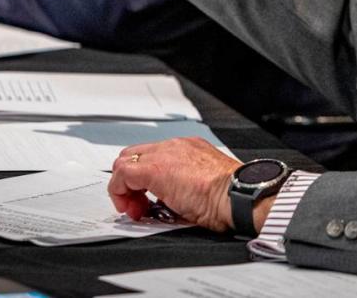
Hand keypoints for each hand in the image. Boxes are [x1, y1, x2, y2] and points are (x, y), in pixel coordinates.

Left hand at [109, 137, 274, 233]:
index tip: (151, 201)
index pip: (154, 156)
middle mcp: (175, 146)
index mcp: (190, 149)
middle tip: (140, 205)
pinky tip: (133, 209)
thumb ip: (186, 187)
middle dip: (131, 182)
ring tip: (137, 210)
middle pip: (135, 155)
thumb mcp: (206, 185)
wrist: (237, 194)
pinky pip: (122, 175)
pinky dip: (120, 193)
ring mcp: (164, 154)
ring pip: (125, 162)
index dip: (145, 180)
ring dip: (125, 188)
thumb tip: (176, 203)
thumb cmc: (230, 196)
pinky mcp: (154, 169)